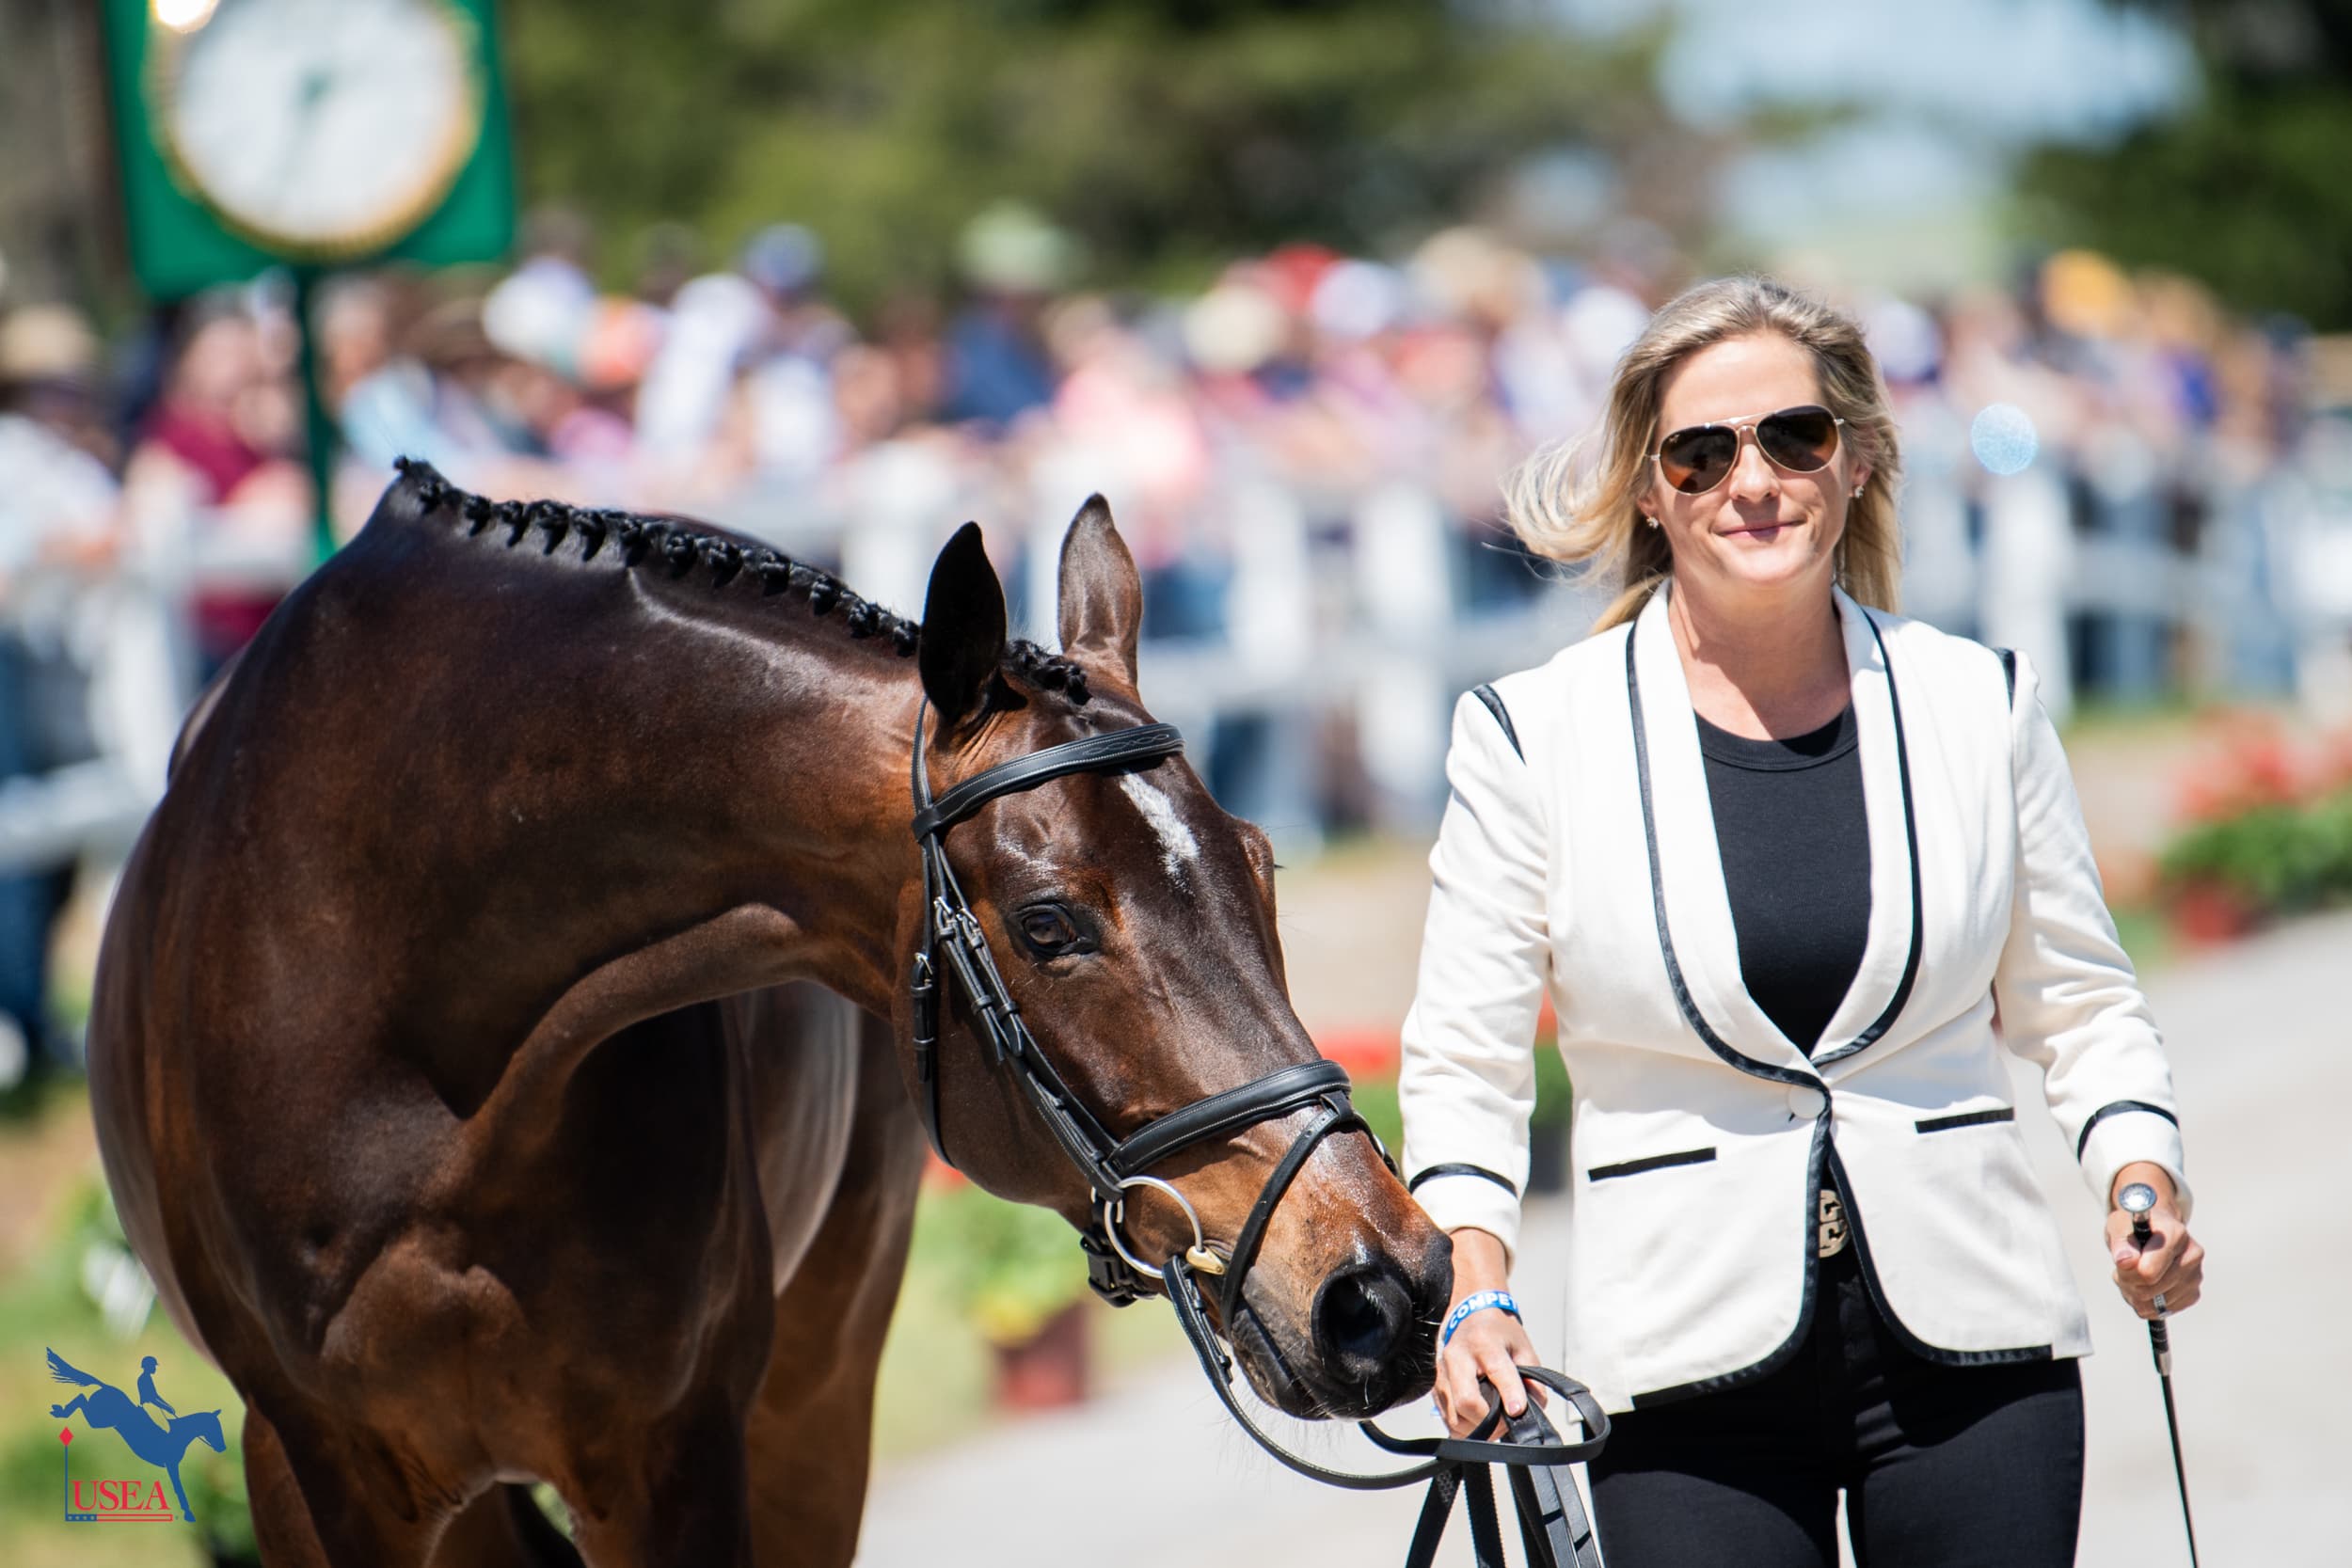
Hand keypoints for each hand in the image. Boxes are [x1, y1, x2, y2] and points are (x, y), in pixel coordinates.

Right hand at [1433, 1227, 1545, 1436]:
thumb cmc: (1499, 1328)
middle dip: (1487, 1419)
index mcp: (1488, 1343)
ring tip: (1494, 1426)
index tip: (1521, 1411)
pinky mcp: (1434, 1382)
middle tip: (1506, 1425)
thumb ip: (1533, 1375)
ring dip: (1476, 1426)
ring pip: (1453, 1411)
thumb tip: (1538, 1408)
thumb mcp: (1523, 1344)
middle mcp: (1461, 1356)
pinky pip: (1445, 1414)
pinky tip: (1476, 1422)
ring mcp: (1444, 1370)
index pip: (1498, 1370)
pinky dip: (1462, 1424)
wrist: (1464, 1307)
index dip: (1510, 1392)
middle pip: (1467, 1397)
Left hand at [2107, 1164, 2203, 1319]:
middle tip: (2122, 1269)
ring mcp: (2196, 1274)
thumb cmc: (2133, 1223)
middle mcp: (2192, 1254)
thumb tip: (2124, 1262)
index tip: (2120, 1265)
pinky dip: (2149, 1303)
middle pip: (2150, 1289)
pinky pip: (2164, 1310)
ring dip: (2137, 1295)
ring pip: (2156, 1303)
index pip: (2149, 1271)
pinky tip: (2147, 1286)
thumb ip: (2120, 1242)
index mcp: (2174, 1235)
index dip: (2127, 1274)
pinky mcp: (2194, 1290)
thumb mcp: (2118, 1225)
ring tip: (2134, 1274)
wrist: (2152, 1226)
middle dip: (2129, 1284)